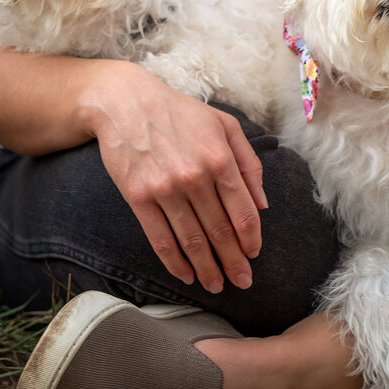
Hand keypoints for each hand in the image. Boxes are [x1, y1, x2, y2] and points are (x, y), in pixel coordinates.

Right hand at [85, 64, 267, 292]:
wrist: (125, 103)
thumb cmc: (180, 113)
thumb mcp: (225, 125)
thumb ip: (249, 162)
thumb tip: (262, 204)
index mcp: (220, 159)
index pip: (244, 213)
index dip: (251, 240)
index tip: (253, 254)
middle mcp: (195, 178)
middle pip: (221, 232)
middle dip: (234, 262)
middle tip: (242, 282)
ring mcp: (165, 190)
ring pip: (192, 241)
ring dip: (207, 269)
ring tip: (217, 285)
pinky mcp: (138, 198)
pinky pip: (160, 239)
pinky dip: (175, 262)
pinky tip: (186, 275)